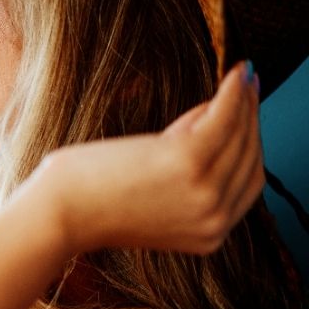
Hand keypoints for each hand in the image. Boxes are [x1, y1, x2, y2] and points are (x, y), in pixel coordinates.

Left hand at [23, 61, 263, 254]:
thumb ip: (184, 171)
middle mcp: (214, 220)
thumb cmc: (89, 200)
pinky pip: (223, 118)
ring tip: (242, 76)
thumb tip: (207, 118)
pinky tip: (235, 73)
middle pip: (249, 159)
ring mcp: (205, 193)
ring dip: (245, 101)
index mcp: (208, 235)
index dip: (251, 147)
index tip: (248, 117)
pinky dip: (233, 93)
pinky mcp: (188, 161)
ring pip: (239, 136)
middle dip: (251, 120)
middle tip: (249, 87)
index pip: (247, 184)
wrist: (57, 213)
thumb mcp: (151, 193)